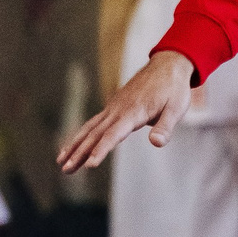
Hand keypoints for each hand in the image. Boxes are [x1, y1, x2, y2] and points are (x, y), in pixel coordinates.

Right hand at [58, 50, 195, 172]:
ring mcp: (113, 108)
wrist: (167, 66)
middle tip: (66, 171)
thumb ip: (165, 127)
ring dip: (75, 146)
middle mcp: (118, 110)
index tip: (90, 164)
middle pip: (95, 134)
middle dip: (79, 153)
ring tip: (61, 163)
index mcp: (133, 112)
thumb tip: (157, 144)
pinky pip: (93, 123)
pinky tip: (73, 146)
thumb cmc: (173, 89)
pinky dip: (81, 135)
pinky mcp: (113, 107)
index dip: (101, 150)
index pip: (114, 135)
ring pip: (90, 129)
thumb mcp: (176, 108)